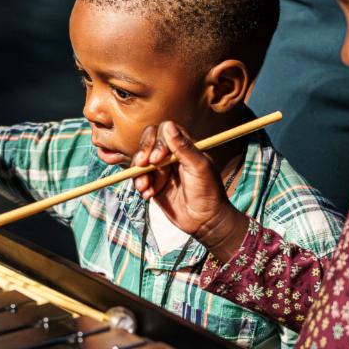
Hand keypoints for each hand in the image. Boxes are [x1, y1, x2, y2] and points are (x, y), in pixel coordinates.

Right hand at [132, 121, 247, 255]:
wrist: (206, 222)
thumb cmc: (209, 193)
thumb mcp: (199, 168)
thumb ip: (184, 147)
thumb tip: (168, 125)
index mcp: (185, 147)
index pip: (164, 131)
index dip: (157, 141)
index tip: (157, 158)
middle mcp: (171, 155)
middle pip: (149, 142)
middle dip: (142, 153)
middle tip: (142, 165)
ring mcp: (161, 169)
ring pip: (140, 161)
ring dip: (139, 173)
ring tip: (145, 188)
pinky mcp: (154, 184)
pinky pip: (139, 178)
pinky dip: (140, 185)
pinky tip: (148, 195)